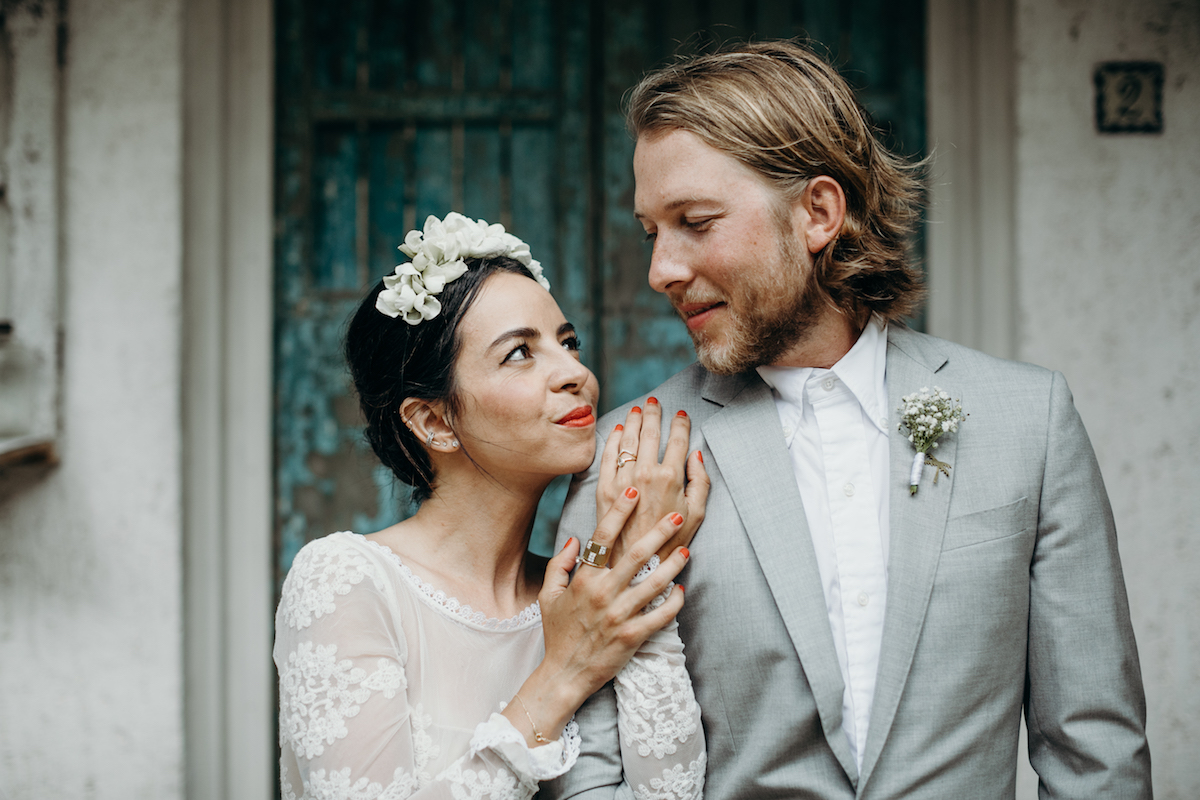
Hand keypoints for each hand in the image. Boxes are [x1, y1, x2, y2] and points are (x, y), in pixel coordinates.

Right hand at [509, 486, 690, 745]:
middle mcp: (602, 594)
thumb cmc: (558, 634)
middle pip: (635, 556)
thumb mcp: (549, 596)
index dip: (618, 512)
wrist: (565, 674)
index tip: (633, 492)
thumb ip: (559, 564)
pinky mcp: (632, 636)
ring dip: (671, 566)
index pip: (603, 538)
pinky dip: (672, 603)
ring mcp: (619, 615)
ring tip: (686, 551)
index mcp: (584, 580)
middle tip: (676, 516)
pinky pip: (659, 616)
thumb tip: (575, 539)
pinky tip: (681, 591)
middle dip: (657, 534)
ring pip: (651, 584)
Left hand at [597, 398, 708, 561]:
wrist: (636, 563)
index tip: (681, 414)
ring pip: (627, 439)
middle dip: (653, 414)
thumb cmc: (671, 541)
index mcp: (671, 477)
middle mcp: (645, 474)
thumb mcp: (698, 514)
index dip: (680, 423)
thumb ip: (701, 481)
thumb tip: (696, 455)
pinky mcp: (604, 487)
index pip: (677, 439)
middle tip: (654, 403)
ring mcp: (622, 479)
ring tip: (637, 410)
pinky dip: (612, 439)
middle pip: (650, 433)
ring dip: (633, 420)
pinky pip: (607, 455)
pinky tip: (617, 430)